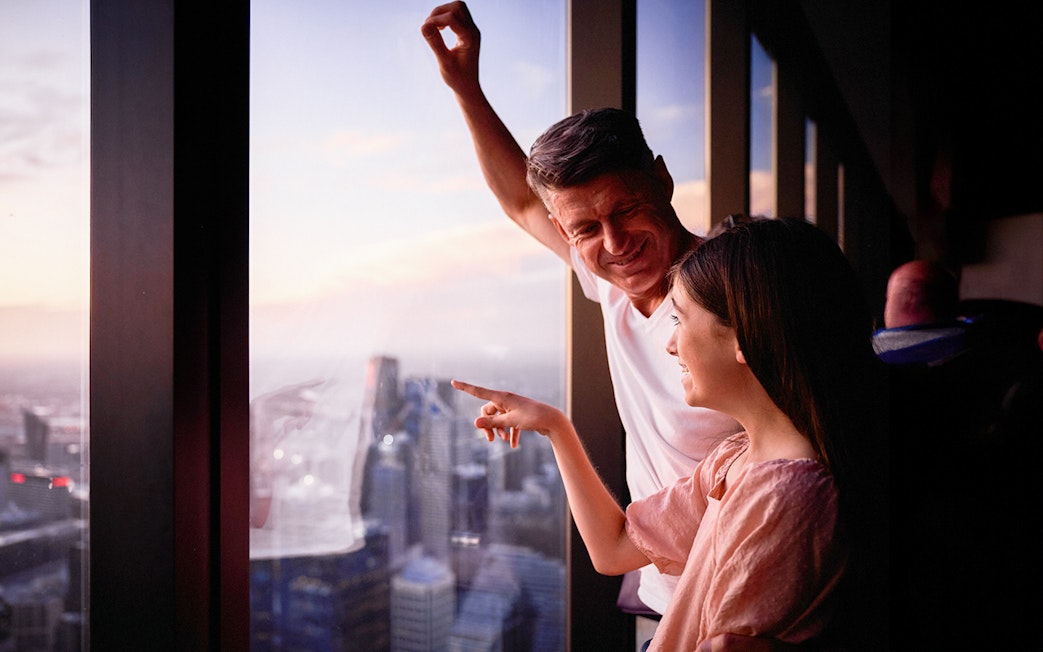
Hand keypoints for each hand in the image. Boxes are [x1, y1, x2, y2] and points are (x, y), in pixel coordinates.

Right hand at [421, 2, 481, 96]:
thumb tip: (424, 26)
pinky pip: (458, 14)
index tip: (424, 30)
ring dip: (443, 12)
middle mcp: (473, 31)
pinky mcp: (468, 31)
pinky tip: (439, 29)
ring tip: (433, 27)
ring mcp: (472, 30)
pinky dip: (446, 16)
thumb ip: (435, 43)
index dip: (435, 20)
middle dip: (440, 12)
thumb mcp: (444, 62)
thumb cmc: (457, 78)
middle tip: (429, 26)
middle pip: (458, 6)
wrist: (467, 86)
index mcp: (470, 38)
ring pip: (458, 7)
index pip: (452, 18)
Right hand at [451, 379, 569, 447]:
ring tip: (504, 440)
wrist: (552, 421)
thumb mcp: (510, 421)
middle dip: (487, 425)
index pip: (478, 391)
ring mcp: (513, 407)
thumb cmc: (532, 418)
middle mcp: (506, 400)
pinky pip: (509, 424)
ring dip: (499, 430)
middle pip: (487, 411)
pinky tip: (513, 445)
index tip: (453, 382)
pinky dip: (510, 434)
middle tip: (490, 440)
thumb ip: (492, 422)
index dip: (465, 387)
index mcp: (502, 397)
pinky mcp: (519, 415)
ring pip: (498, 419)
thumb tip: (475, 422)